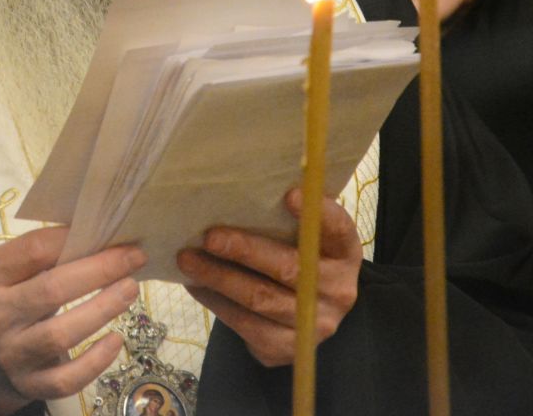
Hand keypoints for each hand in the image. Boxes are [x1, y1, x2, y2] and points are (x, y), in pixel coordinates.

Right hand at [0, 227, 144, 414]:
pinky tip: (116, 340)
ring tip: (130, 289)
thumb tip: (103, 236)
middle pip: (51, 291)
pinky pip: (67, 378)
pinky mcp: (29, 384)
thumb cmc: (14, 300)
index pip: (32, 251)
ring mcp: (11, 355)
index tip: (107, 231)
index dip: (72, 238)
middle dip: (99, 271)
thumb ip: (46, 254)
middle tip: (134, 257)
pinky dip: (96, 361)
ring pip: (60, 335)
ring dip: (102, 309)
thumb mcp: (14, 272)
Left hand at [175, 188, 359, 366]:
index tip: (289, 195)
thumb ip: (290, 215)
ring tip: (188, 259)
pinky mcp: (286, 348)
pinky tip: (196, 284)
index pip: (338, 229)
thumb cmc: (299, 258)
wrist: (307, 314)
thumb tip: (245, 185)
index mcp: (344, 253)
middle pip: (289, 269)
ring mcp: (313, 324)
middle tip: (209, 237)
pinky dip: (216, 302)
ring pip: (260, 300)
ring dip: (219, 278)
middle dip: (245, 250)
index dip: (317, 213)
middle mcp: (337, 291)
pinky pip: (245, 325)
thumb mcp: (306, 235)